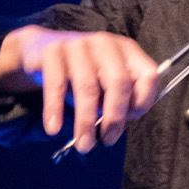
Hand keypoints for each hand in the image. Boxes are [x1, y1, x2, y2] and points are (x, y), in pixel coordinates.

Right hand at [0, 27, 159, 151]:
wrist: (41, 50)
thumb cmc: (81, 73)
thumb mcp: (105, 84)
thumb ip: (118, 100)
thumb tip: (116, 128)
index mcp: (128, 51)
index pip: (148, 74)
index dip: (143, 100)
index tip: (131, 120)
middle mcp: (106, 44)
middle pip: (118, 82)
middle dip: (115, 116)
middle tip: (107, 140)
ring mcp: (79, 44)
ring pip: (87, 87)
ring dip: (85, 121)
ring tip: (83, 144)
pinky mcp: (53, 51)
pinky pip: (56, 84)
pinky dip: (55, 109)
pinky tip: (53, 128)